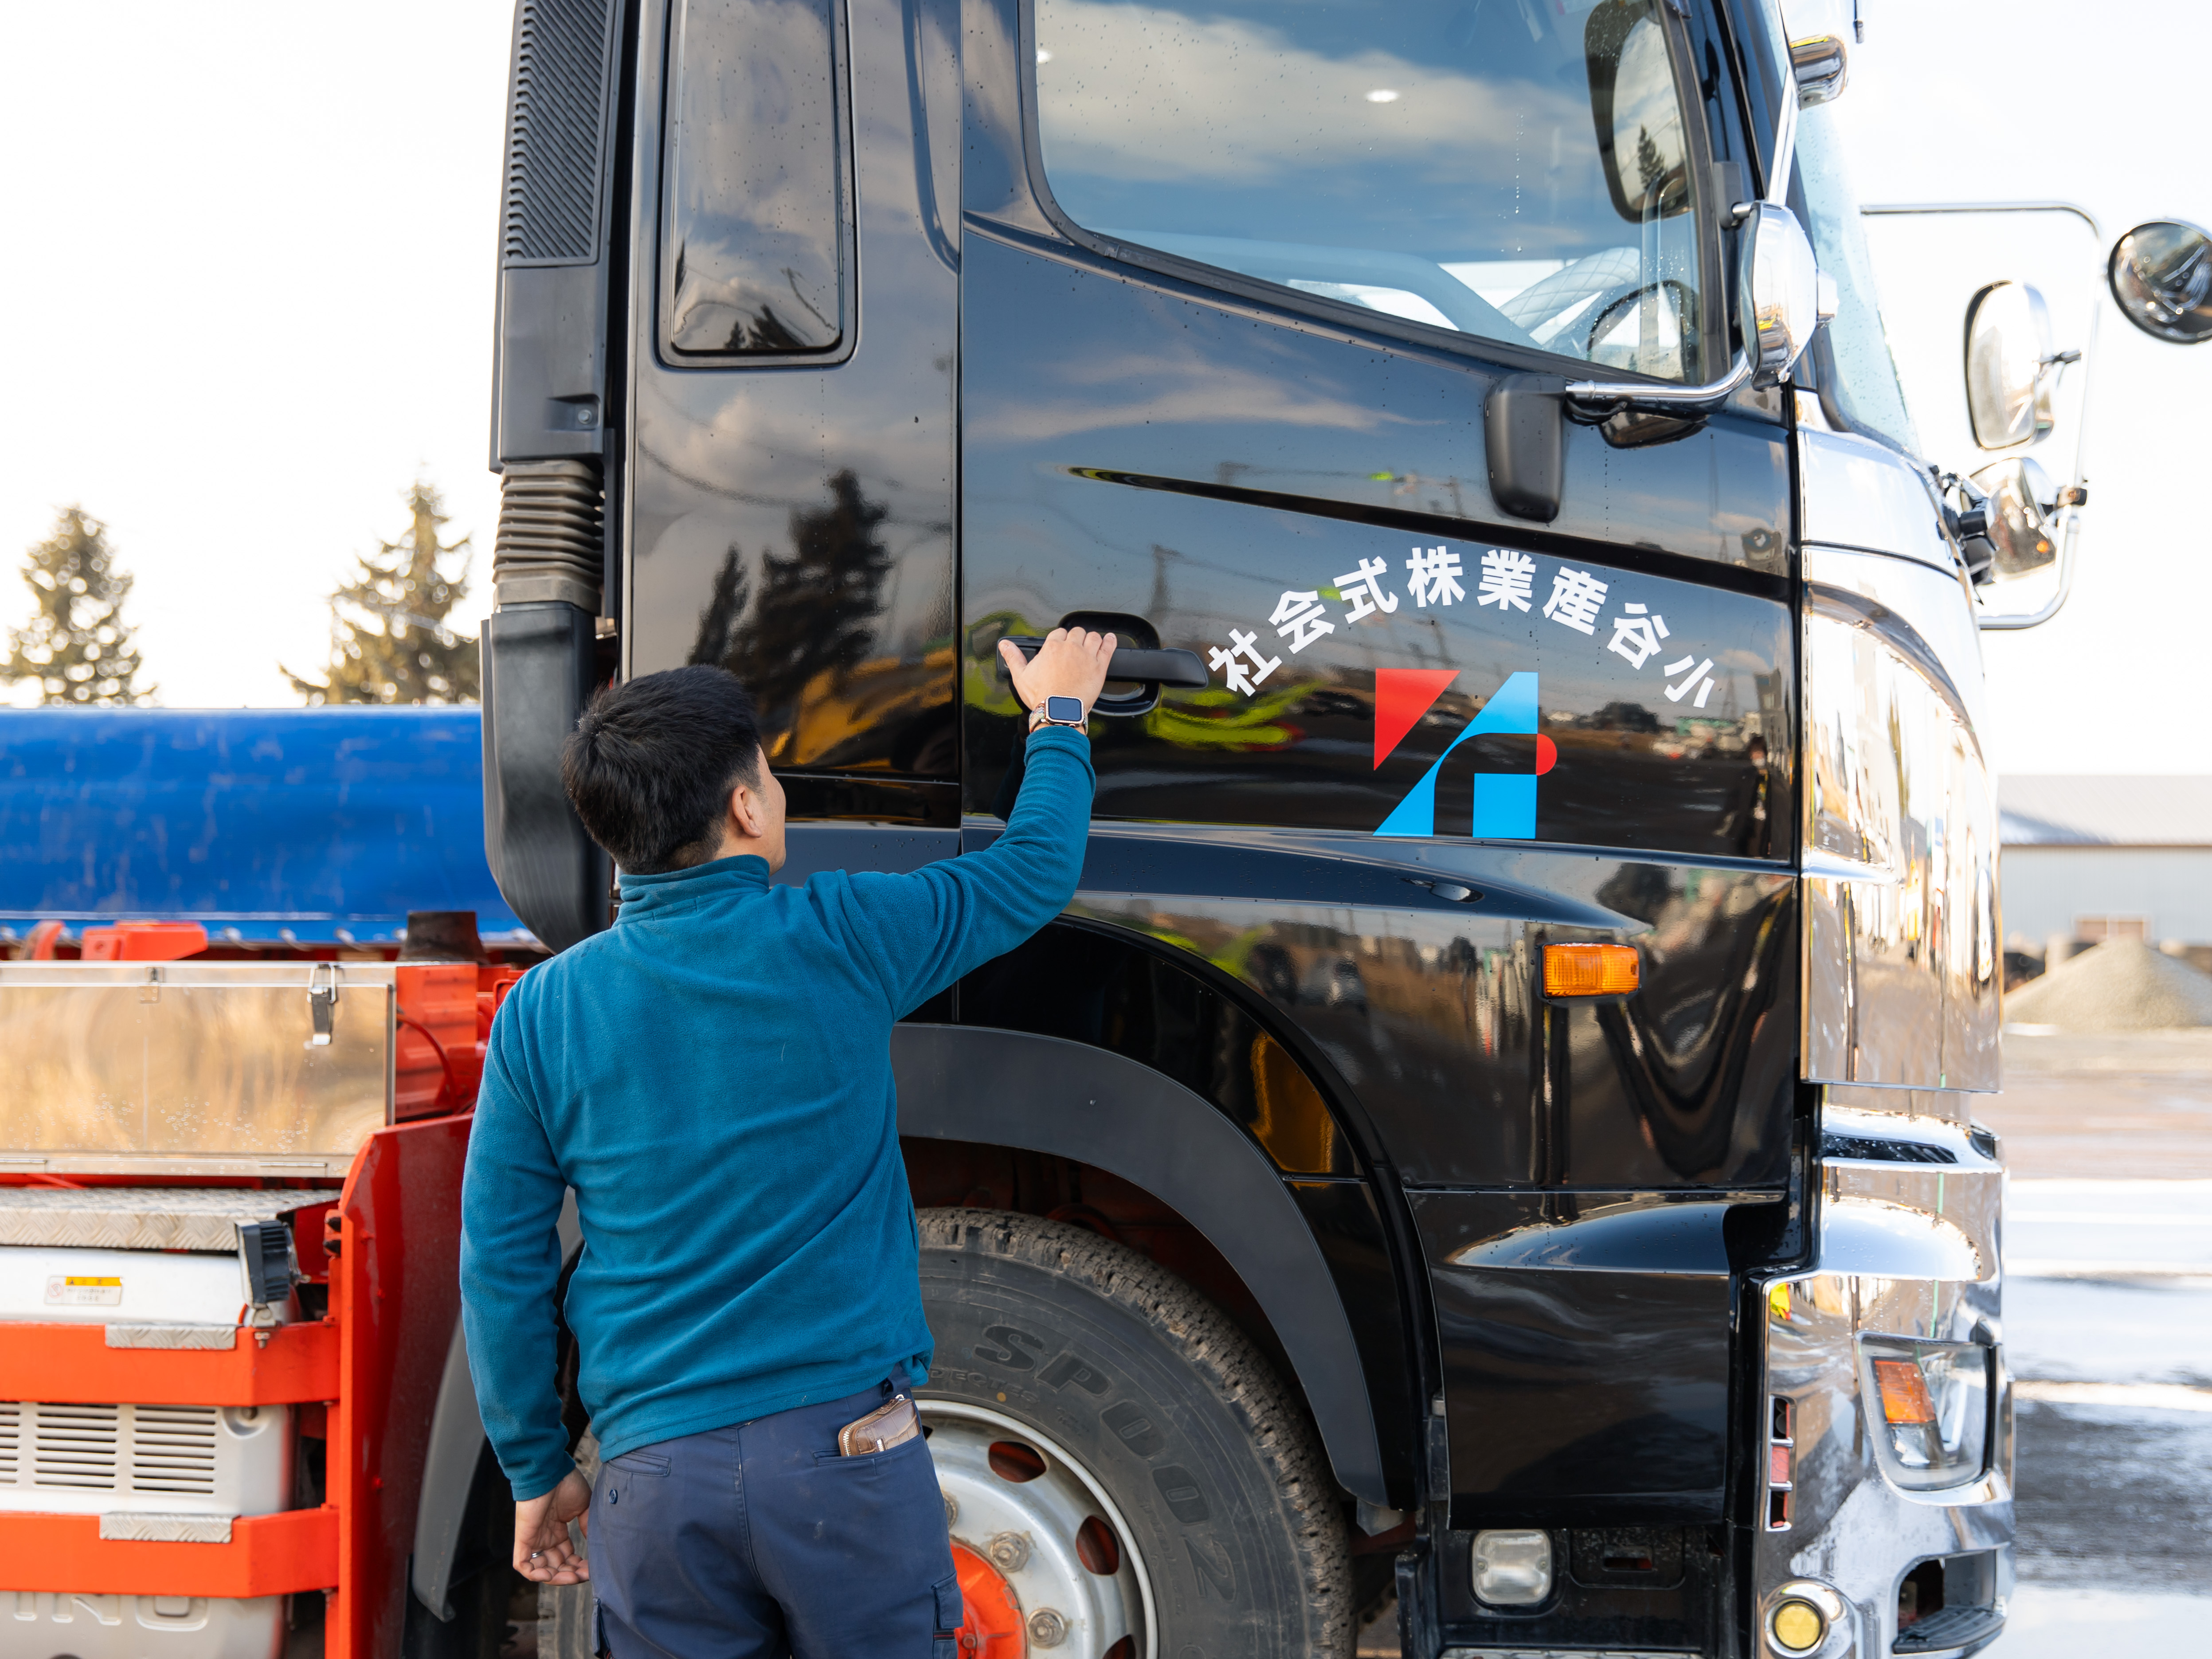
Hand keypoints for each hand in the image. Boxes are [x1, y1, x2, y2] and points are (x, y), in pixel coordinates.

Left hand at [514, 1468, 592, 1583]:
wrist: (549, 1471)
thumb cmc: (565, 1484)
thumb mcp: (583, 1507)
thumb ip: (586, 1526)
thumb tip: (595, 1544)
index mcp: (557, 1530)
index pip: (566, 1556)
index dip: (578, 1565)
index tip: (593, 1568)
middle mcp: (545, 1537)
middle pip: (556, 1565)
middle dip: (571, 1574)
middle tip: (586, 1575)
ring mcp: (533, 1539)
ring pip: (541, 1569)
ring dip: (557, 1577)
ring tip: (574, 1577)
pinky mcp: (523, 1540)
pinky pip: (524, 1566)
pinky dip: (536, 1575)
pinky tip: (552, 1575)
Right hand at [997, 627, 1117, 717]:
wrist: (1059, 711)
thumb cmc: (1041, 696)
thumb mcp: (1020, 676)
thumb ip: (1013, 657)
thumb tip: (1004, 645)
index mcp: (1052, 647)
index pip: (1058, 633)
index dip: (1060, 639)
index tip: (1060, 645)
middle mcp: (1070, 648)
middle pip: (1076, 632)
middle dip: (1075, 638)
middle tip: (1074, 648)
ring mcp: (1087, 656)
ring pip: (1093, 637)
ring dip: (1091, 639)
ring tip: (1091, 644)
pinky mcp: (1099, 666)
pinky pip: (1108, 647)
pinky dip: (1110, 641)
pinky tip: (1110, 639)